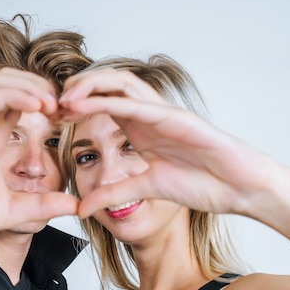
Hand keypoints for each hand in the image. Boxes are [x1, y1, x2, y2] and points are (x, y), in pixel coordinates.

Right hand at [0, 68, 78, 248]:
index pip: (25, 103)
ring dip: (31, 85)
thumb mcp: (13, 211)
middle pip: (16, 84)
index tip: (71, 116)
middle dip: (45, 87)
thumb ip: (43, 206)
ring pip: (2, 82)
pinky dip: (15, 94)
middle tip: (68, 106)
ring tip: (53, 103)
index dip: (51, 103)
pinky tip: (37, 106)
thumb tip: (75, 206)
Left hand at [59, 68, 278, 218]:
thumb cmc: (202, 183)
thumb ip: (114, 193)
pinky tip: (84, 103)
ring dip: (87, 85)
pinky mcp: (175, 118)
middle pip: (107, 86)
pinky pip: (137, 104)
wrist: (239, 188)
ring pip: (119, 84)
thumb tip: (82, 206)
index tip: (51, 117)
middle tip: (50, 101)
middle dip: (76, 88)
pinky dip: (107, 100)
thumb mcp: (145, 188)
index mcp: (141, 129)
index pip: (103, 105)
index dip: (75, 106)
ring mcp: (162, 113)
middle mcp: (149, 115)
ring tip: (62, 96)